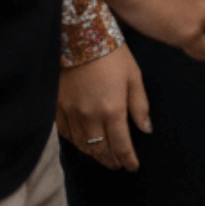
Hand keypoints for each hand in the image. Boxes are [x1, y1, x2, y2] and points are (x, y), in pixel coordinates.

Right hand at [56, 45, 148, 172]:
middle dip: (112, 161)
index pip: (121, 145)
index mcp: (113, 109)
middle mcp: (90, 117)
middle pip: (101, 150)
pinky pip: (68, 136)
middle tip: (119, 165)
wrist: (81, 38)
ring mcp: (72, 115)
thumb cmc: (113, 54)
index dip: (128, 159)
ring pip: (83, 146)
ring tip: (105, 158)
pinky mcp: (58, 110)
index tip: (133, 167)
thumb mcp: (134, 76)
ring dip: (95, 155)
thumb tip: (146, 129)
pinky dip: (78, 144)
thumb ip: (140, 105)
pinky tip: (85, 144)